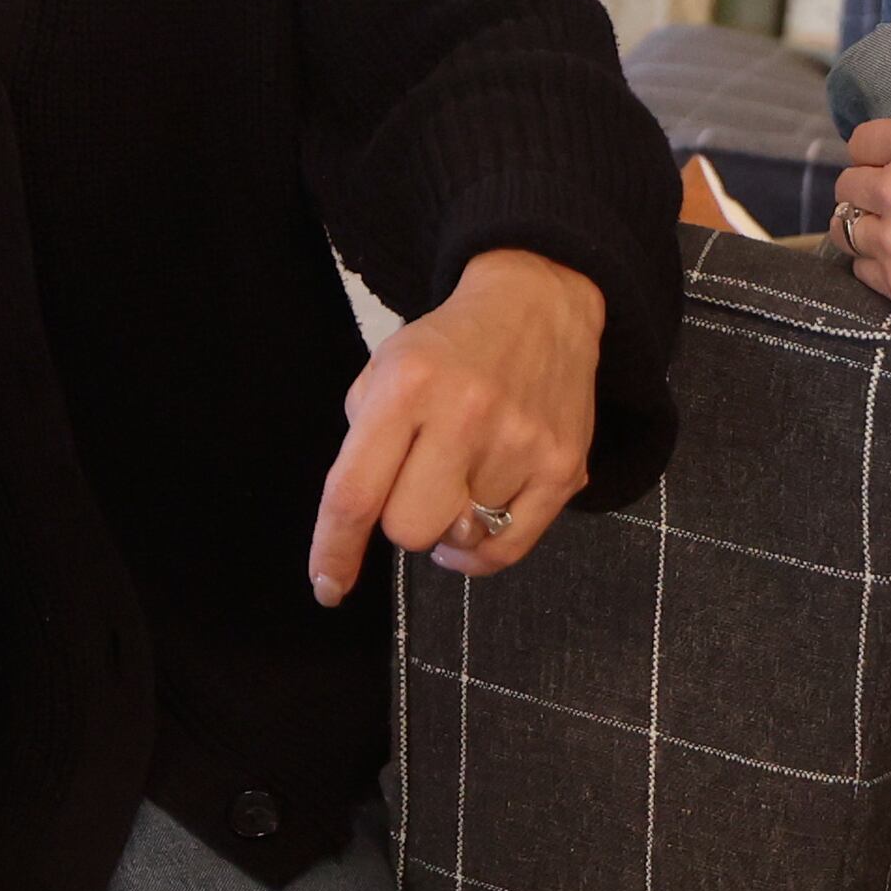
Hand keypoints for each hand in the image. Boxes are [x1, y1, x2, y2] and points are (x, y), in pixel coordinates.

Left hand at [310, 247, 601, 604]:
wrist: (538, 305)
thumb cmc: (449, 347)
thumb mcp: (385, 368)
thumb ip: (362, 441)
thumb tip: (354, 524)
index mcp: (407, 386)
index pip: (356, 492)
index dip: (334, 549)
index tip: (327, 585)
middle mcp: (465, 415)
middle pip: (409, 529)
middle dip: (402, 521)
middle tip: (415, 485)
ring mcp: (520, 445)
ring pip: (458, 541)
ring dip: (448, 524)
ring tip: (459, 480)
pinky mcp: (563, 468)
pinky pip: (507, 550)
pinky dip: (481, 551)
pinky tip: (474, 522)